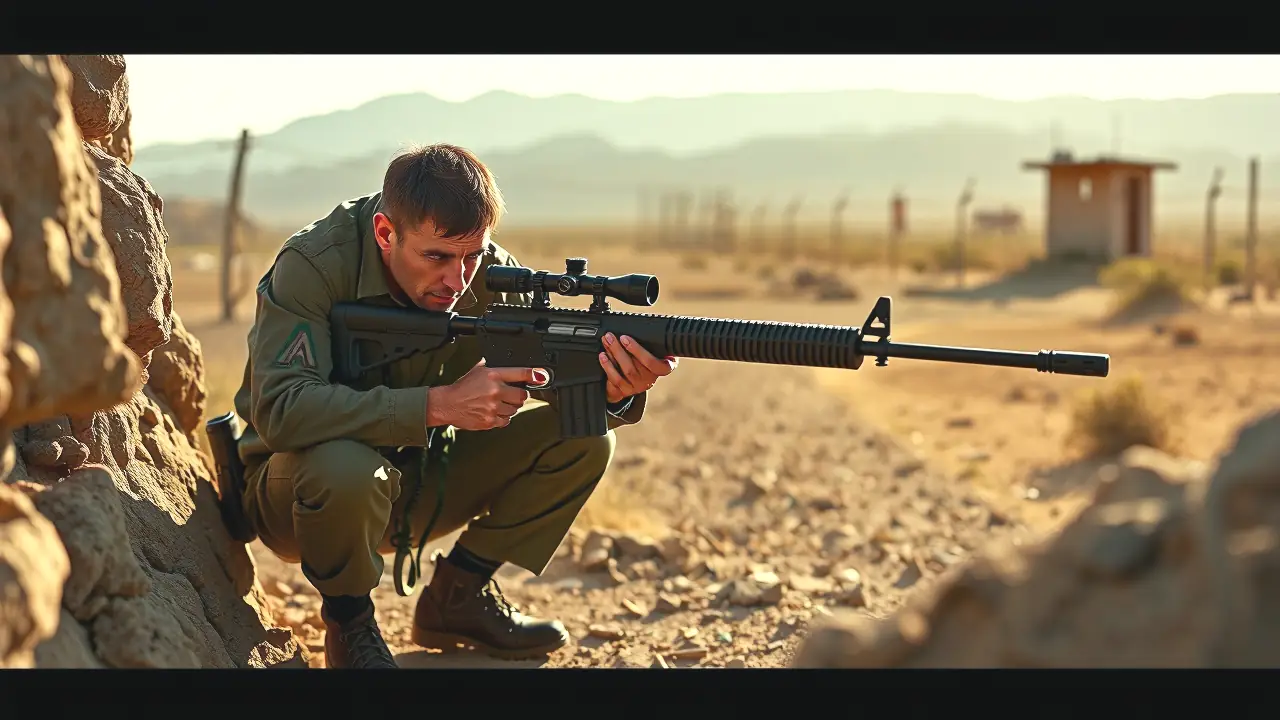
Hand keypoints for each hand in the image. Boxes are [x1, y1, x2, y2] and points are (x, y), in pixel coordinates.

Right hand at [428, 359, 547, 430]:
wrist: (448, 404)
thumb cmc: (462, 388)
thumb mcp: (478, 370)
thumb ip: (494, 366)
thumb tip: (508, 361)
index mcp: (493, 375)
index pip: (521, 374)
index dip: (535, 375)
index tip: (542, 377)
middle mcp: (495, 391)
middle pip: (522, 395)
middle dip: (519, 395)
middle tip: (511, 395)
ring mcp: (493, 407)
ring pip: (515, 409)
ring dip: (510, 407)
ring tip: (498, 403)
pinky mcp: (490, 421)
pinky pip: (506, 420)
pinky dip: (503, 418)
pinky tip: (494, 412)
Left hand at [599, 333, 677, 403]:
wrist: (630, 380)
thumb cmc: (642, 360)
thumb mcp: (649, 351)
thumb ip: (647, 342)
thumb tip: (632, 325)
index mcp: (664, 366)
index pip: (659, 361)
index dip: (640, 350)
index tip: (625, 338)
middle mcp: (652, 378)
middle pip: (638, 364)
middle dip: (622, 348)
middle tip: (610, 336)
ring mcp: (639, 386)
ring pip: (628, 370)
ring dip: (614, 354)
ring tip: (606, 342)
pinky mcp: (627, 390)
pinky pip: (617, 379)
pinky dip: (608, 366)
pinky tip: (603, 356)